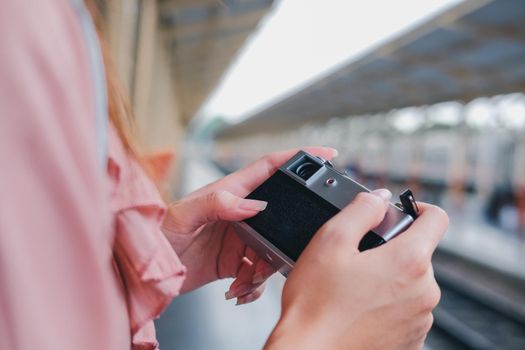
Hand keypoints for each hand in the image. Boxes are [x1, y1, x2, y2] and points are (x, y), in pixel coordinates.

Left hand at [162, 147, 337, 304]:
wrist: (145, 271)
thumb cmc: (156, 233)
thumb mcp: (184, 214)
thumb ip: (217, 203)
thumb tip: (253, 204)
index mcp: (230, 192)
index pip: (269, 167)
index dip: (298, 157)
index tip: (326, 153)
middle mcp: (238, 212)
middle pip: (280, 216)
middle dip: (288, 236)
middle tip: (276, 255)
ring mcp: (239, 238)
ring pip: (272, 250)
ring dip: (266, 270)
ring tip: (245, 281)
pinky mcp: (235, 261)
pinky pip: (258, 273)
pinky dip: (254, 286)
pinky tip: (238, 290)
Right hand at [266, 190, 447, 349]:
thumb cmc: (316, 304)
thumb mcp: (330, 241)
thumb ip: (361, 210)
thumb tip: (379, 198)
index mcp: (409, 261)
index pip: (436, 218)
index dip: (418, 207)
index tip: (399, 214)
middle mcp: (424, 292)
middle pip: (419, 252)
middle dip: (393, 247)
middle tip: (357, 257)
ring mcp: (420, 319)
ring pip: (412, 282)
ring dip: (390, 277)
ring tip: (354, 286)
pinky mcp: (411, 340)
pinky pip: (406, 309)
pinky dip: (389, 304)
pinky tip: (359, 308)